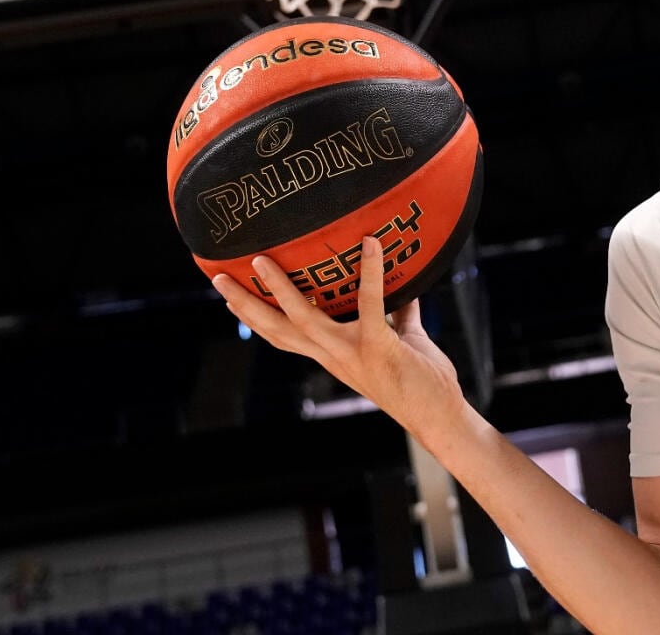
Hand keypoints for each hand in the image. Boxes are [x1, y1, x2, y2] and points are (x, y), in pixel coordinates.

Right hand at [211, 237, 464, 431]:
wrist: (441, 417)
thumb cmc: (422, 379)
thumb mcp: (403, 340)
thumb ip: (398, 314)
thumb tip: (404, 284)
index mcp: (332, 355)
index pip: (284, 336)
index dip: (255, 317)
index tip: (230, 297)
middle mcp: (333, 356)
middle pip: (277, 329)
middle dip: (247, 304)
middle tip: (218, 278)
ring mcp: (352, 353)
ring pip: (304, 319)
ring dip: (281, 290)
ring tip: (262, 260)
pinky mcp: (378, 347)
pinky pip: (371, 304)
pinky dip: (370, 272)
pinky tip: (370, 243)